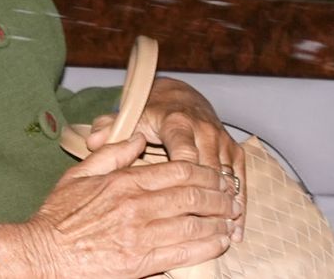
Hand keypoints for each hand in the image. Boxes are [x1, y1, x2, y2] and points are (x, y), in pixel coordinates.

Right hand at [0, 133, 238, 278]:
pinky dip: (208, 246)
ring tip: (231, 219)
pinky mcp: (142, 262)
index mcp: (123, 182)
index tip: (217, 176)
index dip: (206, 172)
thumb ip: (111, 154)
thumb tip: (138, 137)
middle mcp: (136, 206)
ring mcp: (141, 235)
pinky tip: (219, 242)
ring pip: (195, 224)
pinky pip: (185, 252)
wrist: (43, 251)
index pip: (178, 171)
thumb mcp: (79, 174)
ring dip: (219, 221)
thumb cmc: (58, 215)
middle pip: (193, 196)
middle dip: (220, 196)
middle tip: (232, 198)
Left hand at [86, 77, 244, 239]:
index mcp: (176, 123)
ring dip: (228, 206)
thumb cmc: (149, 114)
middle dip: (210, 200)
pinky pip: (240, 178)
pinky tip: (236, 227)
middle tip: (206, 229)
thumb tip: (92, 140)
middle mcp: (204, 130)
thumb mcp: (127, 118)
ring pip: (229, 177)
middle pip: (210, 170)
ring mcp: (222, 140)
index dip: (184, 181)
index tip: (179, 207)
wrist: (179, 99)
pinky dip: (240, 202)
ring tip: (225, 234)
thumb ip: (109, 129)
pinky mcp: (233, 150)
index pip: (184, 155)